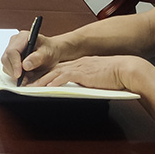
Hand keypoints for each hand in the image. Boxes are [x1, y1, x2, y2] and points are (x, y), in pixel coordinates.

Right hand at [1, 30, 60, 83]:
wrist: (51, 51)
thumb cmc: (50, 50)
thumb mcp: (47, 54)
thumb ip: (37, 58)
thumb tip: (25, 66)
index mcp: (22, 37)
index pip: (12, 51)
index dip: (14, 64)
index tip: (19, 75)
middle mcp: (14, 41)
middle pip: (6, 58)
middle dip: (13, 71)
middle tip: (24, 79)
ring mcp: (11, 48)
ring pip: (6, 63)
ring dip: (14, 73)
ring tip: (27, 76)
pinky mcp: (11, 56)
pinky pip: (8, 66)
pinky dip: (14, 73)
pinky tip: (24, 74)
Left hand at [29, 55, 145, 93]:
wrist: (128, 69)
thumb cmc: (117, 75)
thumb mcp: (98, 78)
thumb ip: (88, 81)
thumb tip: (81, 89)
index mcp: (80, 64)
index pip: (58, 69)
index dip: (45, 75)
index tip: (35, 81)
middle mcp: (77, 63)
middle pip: (53, 70)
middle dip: (38, 78)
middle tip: (26, 84)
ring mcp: (79, 67)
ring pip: (55, 73)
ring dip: (41, 81)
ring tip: (30, 88)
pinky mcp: (83, 73)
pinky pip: (65, 77)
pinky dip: (55, 82)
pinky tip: (47, 88)